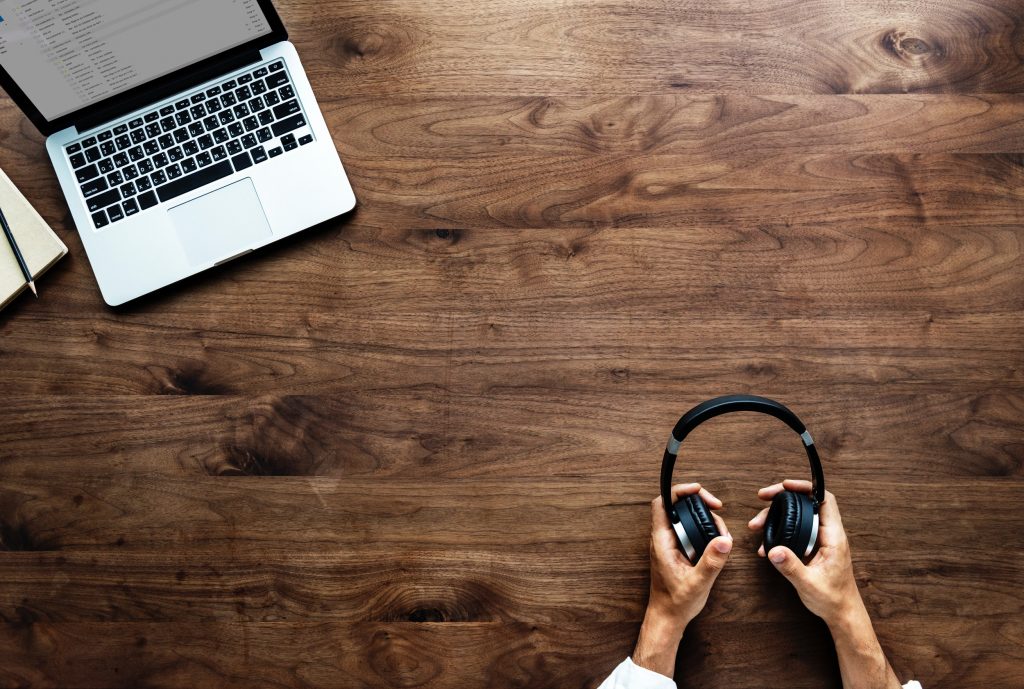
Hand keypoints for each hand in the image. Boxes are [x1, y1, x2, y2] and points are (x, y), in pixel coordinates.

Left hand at [633, 483, 732, 676]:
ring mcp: (670, 544)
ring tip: (721, 529)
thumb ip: (711, 562)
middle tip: (717, 507)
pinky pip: (690, 531)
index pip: (662, 503)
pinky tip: (716, 541)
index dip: (679, 491)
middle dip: (698, 502)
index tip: (698, 490)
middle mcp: (664, 539)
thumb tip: (724, 540)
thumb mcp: (697, 583)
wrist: (668, 618)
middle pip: (677, 506)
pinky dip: (704, 530)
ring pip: (685, 518)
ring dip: (703, 517)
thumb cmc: (676, 603)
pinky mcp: (678, 551)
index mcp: (662, 541)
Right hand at [749, 480, 902, 688]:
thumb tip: (773, 549)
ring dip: (778, 517)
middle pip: (807, 504)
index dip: (806, 487)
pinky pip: (797, 532)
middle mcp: (829, 535)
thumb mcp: (808, 584)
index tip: (785, 486)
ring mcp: (822, 541)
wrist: (842, 614)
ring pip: (799, 518)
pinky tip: (766, 546)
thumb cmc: (832, 600)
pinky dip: (781, 532)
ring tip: (757, 524)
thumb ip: (790, 566)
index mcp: (833, 538)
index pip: (824, 500)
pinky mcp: (815, 548)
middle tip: (763, 497)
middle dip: (783, 498)